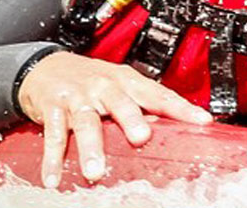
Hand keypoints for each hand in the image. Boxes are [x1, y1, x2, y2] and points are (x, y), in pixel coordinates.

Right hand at [16, 51, 211, 187]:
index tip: (201, 121)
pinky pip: (53, 136)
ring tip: (94, 172)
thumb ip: (143, 107)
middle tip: (140, 137)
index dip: (180, 107)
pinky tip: (54, 178)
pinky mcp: (52, 108)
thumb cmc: (91, 81)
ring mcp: (77, 97)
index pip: (158, 94)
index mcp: (126, 81)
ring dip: (90, 148)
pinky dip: (52, 159)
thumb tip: (173, 131)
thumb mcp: (120, 86)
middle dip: (131, 119)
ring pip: (85, 122)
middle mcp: (103, 86)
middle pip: (120, 102)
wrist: (45, 67)